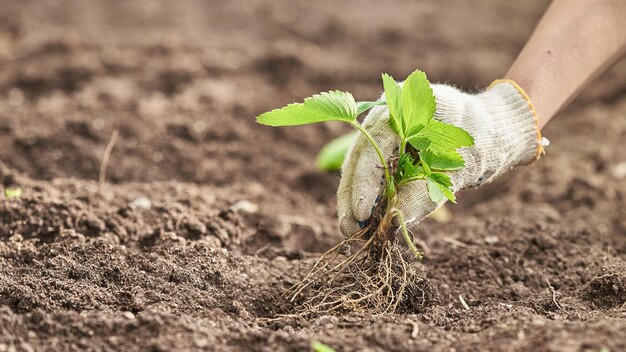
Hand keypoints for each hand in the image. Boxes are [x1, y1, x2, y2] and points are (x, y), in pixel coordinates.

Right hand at [337, 80, 544, 236]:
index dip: (364, 181)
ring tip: (351, 229)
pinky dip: (367, 191)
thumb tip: (393, 226)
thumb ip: (424, 194)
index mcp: (406, 104)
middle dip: (352, 194)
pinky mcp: (386, 142)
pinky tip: (363, 217)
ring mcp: (384, 125)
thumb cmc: (482, 142)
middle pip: (359, 154)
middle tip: (350, 229)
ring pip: (359, 163)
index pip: (374, 144)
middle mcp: (387, 110)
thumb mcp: (456, 170)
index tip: (362, 213)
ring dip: (354, 195)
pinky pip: (370, 167)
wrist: (496, 129)